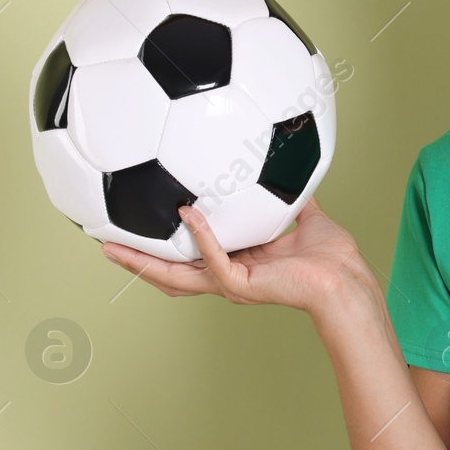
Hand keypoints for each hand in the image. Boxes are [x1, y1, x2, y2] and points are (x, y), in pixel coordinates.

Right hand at [100, 197, 376, 315]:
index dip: (162, 246)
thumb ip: (284, 193)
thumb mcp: (302, 215)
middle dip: (135, 258)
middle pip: (168, 271)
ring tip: (112, 247)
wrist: (346, 278)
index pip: (190, 256)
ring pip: (175, 276)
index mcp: (237, 261)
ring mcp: (231, 283)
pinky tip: (187, 213)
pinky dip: (200, 235)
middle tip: (103, 241)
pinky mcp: (242, 284)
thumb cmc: (331, 256)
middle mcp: (227, 275)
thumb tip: (284, 164)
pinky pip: (213, 258)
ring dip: (143, 261)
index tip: (136, 227)